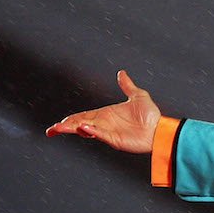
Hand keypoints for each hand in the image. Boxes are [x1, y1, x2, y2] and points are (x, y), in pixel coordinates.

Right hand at [46, 69, 161, 153]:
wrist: (160, 128)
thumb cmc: (151, 115)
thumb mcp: (138, 96)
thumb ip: (127, 86)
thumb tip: (121, 73)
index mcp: (105, 114)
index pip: (83, 116)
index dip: (70, 119)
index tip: (58, 123)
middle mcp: (104, 124)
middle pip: (79, 124)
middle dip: (66, 127)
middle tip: (53, 130)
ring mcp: (108, 132)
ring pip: (86, 130)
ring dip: (73, 129)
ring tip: (59, 128)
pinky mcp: (115, 139)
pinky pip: (100, 134)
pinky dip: (90, 131)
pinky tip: (82, 127)